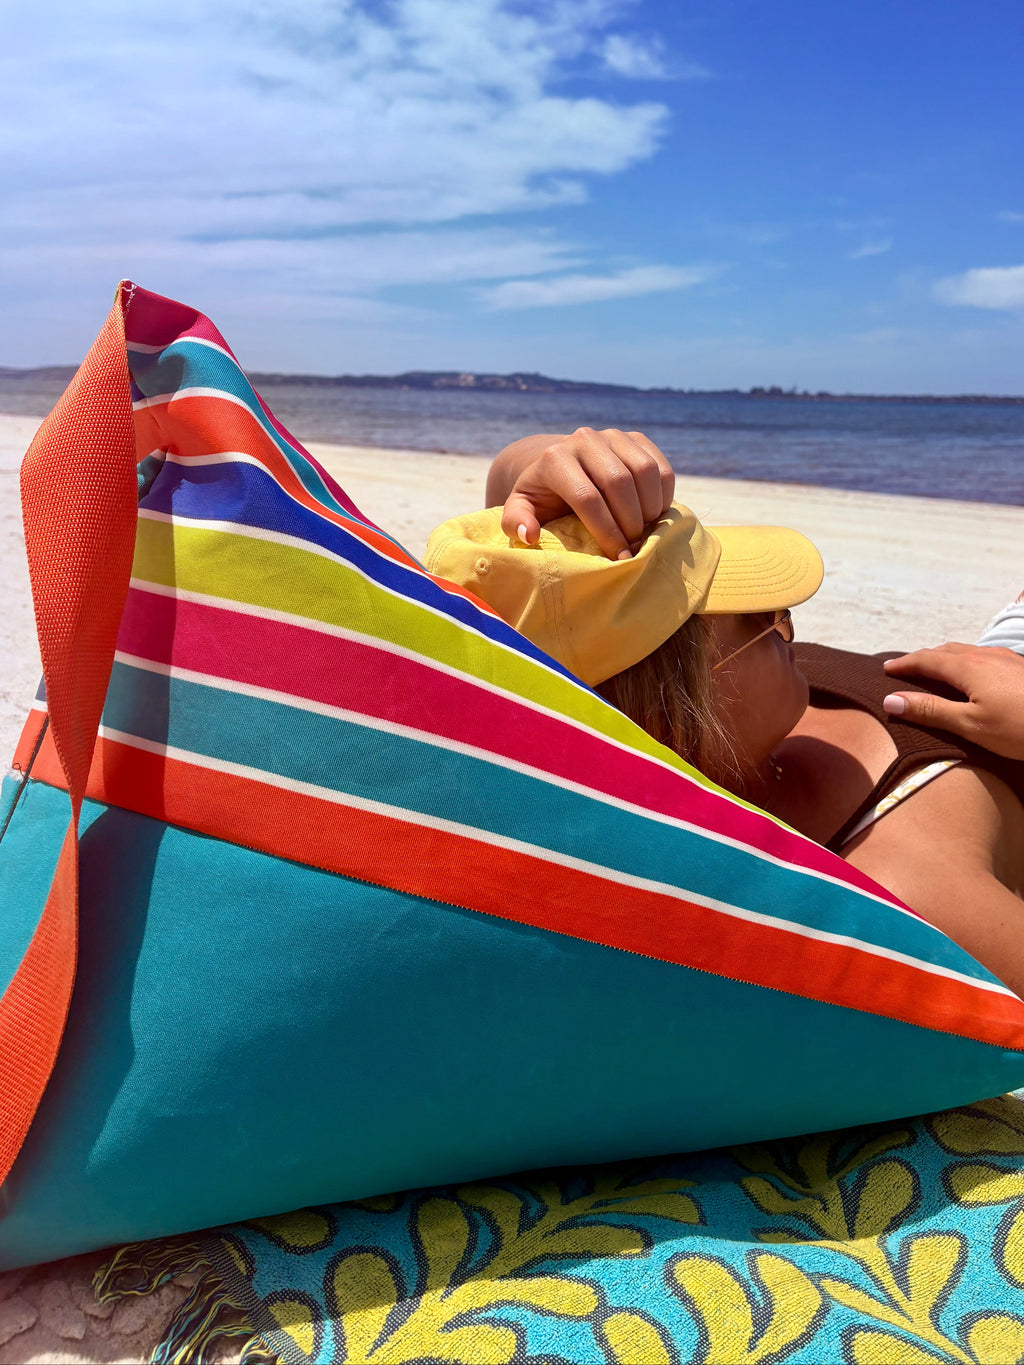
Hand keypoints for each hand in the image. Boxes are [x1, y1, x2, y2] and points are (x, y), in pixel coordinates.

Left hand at [490, 428, 674, 560]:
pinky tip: (655, 515)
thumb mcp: (522, 509)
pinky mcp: (636, 438)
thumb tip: (529, 536)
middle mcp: (584, 440)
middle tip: (634, 547)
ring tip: (644, 532)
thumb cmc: (544, 497)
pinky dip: (664, 494)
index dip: (606, 531)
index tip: (618, 557)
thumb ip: (516, 522)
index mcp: (555, 459)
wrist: (563, 464)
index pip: (586, 497)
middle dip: (630, 521)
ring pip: (644, 471)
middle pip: (619, 482)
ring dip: (650, 508)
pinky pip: (660, 467)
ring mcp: (613, 435)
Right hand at [882, 643, 1023, 759]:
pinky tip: (973, 677)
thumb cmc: (1020, 729)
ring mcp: (1007, 660)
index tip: (885, 670)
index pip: (926, 659)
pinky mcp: (1021, 669)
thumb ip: (930, 710)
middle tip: (906, 670)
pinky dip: (965, 663)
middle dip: (923, 658)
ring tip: (934, 672)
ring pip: (967, 652)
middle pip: (946, 650)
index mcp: (968, 667)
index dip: (904, 664)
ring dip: (945, 658)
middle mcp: (986, 656)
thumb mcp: (970, 725)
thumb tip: (891, 700)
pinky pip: (983, 658)